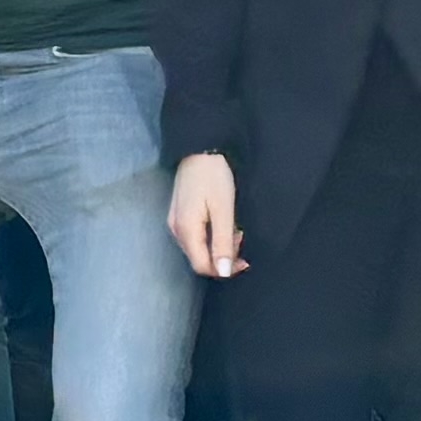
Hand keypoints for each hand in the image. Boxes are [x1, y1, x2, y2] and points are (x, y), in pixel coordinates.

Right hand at [167, 151, 243, 280]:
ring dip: (219, 245)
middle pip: (200, 258)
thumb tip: (224, 272)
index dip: (224, 270)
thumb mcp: (223, 210)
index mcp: (186, 230)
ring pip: (199, 248)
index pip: (202, 266)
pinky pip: (196, 236)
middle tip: (241, 238)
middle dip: (223, 256)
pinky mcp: (180, 214)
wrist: (199, 148)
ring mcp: (176, 222)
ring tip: (235, 229)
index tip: (244, 260)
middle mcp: (176, 230)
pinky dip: (212, 235)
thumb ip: (223, 242)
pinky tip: (223, 223)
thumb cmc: (213, 176)